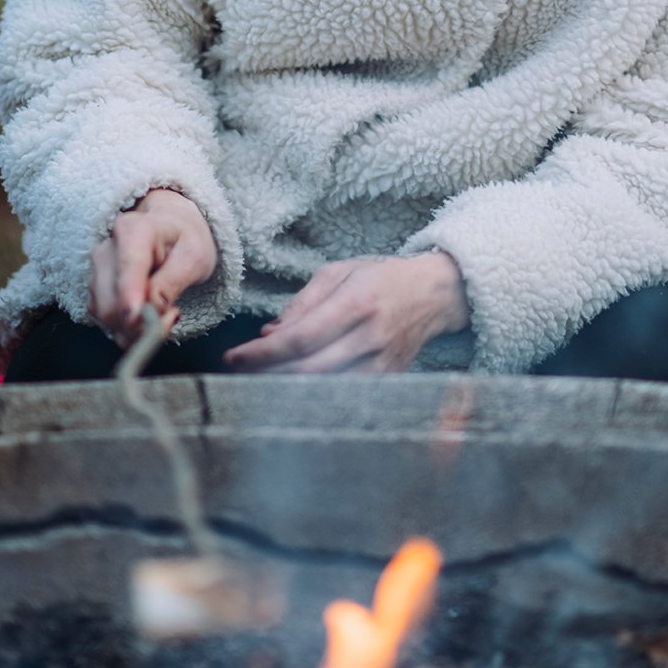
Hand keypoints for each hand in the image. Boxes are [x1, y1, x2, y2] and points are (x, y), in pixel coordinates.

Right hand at [89, 188, 217, 347]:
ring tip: (164, 309)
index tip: (135, 318)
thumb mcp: (194, 257)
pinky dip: (128, 328)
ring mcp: (97, 271)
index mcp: (134, 230)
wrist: (171, 231)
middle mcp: (107, 249)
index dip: (129, 297)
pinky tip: (148, 312)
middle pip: (111, 302)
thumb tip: (149, 311)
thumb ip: (172, 283)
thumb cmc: (184, 241)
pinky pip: (107, 321)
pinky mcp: (95, 290)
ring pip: (107, 316)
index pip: (127, 268)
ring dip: (136, 327)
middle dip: (140, 322)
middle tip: (172, 314)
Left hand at [226, 252, 468, 375]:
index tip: (233, 357)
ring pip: (323, 387)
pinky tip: (292, 385)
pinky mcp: (388, 380)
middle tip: (238, 371)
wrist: (434, 294)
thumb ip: (302, 303)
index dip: (262, 353)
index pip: (300, 338)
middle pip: (308, 369)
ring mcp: (382, 364)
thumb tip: (269, 334)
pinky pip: (342, 394)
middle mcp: (371, 337)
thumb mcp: (339, 272)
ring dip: (285, 386)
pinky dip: (313, 392)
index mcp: (358, 303)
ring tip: (258, 378)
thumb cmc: (381, 277)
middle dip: (266, 373)